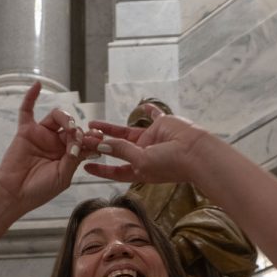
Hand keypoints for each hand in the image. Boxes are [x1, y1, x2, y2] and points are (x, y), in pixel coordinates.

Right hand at [0, 82, 91, 214]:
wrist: (16, 194)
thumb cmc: (40, 190)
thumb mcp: (63, 176)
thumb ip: (73, 158)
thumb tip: (79, 140)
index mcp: (68, 155)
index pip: (84, 141)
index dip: (92, 139)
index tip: (99, 141)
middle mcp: (56, 143)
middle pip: (73, 127)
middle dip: (81, 132)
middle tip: (83, 139)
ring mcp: (42, 136)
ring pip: (57, 117)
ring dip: (67, 119)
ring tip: (70, 128)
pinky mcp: (26, 131)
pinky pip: (27, 110)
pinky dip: (31, 97)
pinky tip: (37, 85)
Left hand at [84, 104, 209, 184]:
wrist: (194, 151)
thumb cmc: (170, 163)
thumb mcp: (141, 161)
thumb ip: (121, 151)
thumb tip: (101, 144)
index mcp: (140, 169)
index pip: (116, 170)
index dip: (100, 168)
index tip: (85, 165)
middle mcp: (144, 155)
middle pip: (116, 150)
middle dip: (100, 145)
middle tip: (83, 139)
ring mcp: (152, 140)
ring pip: (126, 133)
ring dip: (110, 129)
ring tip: (93, 123)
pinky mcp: (161, 125)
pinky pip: (153, 115)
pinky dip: (149, 110)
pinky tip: (143, 106)